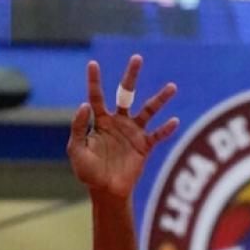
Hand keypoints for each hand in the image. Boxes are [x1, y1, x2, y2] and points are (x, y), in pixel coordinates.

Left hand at [68, 56, 178, 201]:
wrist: (106, 191)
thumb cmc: (88, 172)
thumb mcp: (77, 150)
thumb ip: (78, 128)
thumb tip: (84, 105)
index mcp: (100, 121)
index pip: (96, 97)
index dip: (94, 81)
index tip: (93, 64)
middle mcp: (118, 121)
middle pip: (126, 94)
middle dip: (131, 76)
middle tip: (137, 58)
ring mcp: (133, 132)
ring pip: (148, 110)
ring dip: (160, 99)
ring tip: (172, 87)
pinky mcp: (144, 146)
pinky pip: (158, 135)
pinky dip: (166, 129)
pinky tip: (173, 121)